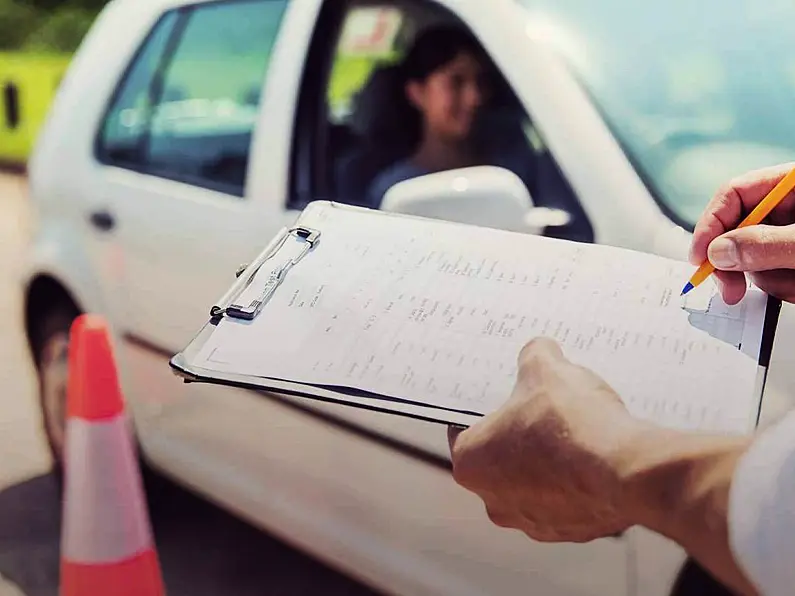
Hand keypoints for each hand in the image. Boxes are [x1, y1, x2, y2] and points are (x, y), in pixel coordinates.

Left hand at [448, 338, 650, 542]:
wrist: (625, 471)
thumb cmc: (571, 422)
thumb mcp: (546, 368)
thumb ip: (534, 355)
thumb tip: (539, 351)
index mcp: (471, 462)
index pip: (464, 430)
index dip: (487, 408)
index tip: (506, 396)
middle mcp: (493, 501)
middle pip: (500, 458)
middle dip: (520, 435)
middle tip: (543, 409)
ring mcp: (531, 522)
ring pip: (534, 482)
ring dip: (549, 461)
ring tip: (576, 432)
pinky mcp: (569, 532)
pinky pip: (567, 500)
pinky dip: (577, 482)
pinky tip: (595, 457)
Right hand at [691, 162, 794, 303]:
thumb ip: (767, 243)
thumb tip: (719, 252)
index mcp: (792, 185)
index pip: (734, 194)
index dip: (711, 224)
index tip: (700, 256)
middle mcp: (790, 209)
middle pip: (738, 231)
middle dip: (735, 264)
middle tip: (730, 289)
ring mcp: (792, 238)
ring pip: (756, 261)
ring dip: (772, 280)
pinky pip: (775, 277)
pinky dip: (787, 288)